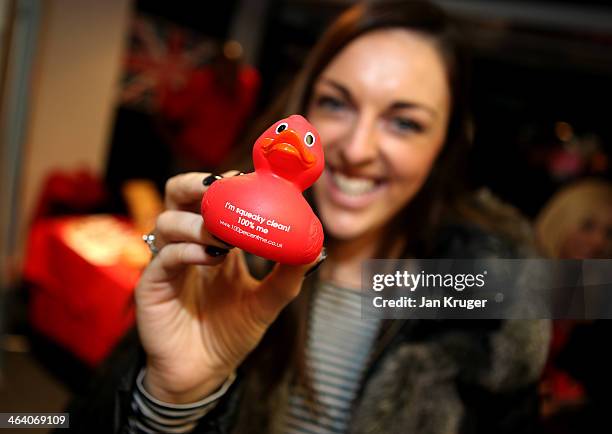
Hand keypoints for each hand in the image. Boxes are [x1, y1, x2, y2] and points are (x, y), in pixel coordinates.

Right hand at [135, 171, 320, 402]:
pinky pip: (163, 258)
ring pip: (167, 222)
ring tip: (225, 237)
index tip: (250, 177)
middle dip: (197, 184)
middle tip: (223, 187)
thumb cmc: (230, 333)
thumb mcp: (266, 302)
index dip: (226, 182)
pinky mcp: (151, 286)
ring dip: (198, 223)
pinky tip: (212, 258)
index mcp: (212, 241)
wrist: (204, 372)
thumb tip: (315, 248)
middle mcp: (186, 244)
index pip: (210, 197)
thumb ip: (287, 275)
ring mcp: (166, 264)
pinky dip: (187, 251)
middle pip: (177, 195)